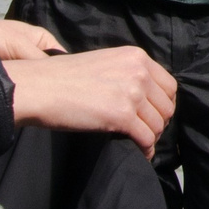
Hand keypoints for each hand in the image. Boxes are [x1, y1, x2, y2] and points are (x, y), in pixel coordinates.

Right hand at [0, 47, 177, 156]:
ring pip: (158, 124)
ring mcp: (132, 93)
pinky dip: (145, 149)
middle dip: (158, 122)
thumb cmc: (62, 77)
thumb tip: (141, 96)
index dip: (162, 104)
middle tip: (145, 131)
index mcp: (136, 56)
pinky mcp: (122, 115)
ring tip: (140, 143)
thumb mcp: (103, 63)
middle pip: (166, 106)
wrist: (40, 87)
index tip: (153, 114)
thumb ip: (126, 73)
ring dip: (151, 137)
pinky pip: (146, 138)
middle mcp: (139, 72)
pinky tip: (139, 153)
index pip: (168, 85)